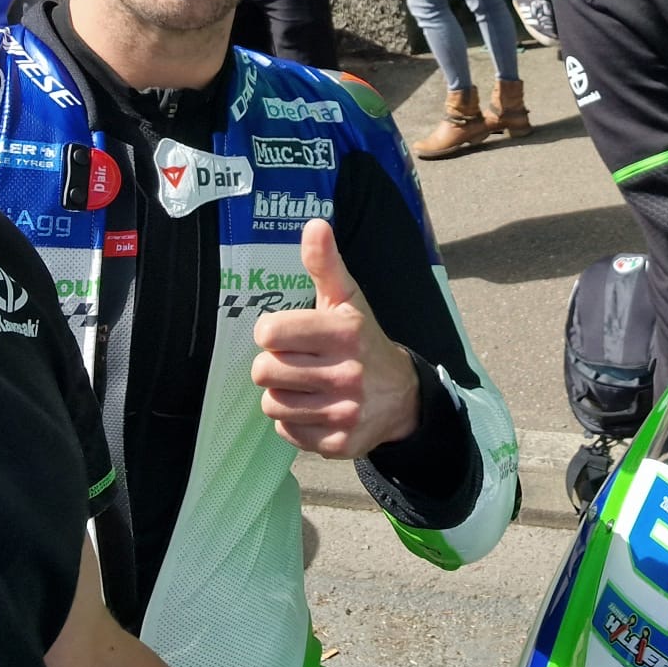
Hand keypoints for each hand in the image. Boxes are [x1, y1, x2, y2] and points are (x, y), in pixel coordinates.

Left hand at [251, 219, 419, 458]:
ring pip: (272, 404)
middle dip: (273, 365)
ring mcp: (344, 412)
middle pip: (265, 372)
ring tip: (304, 385)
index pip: (271, 332)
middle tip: (293, 361)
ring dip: (282, 394)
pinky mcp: (338, 444)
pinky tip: (315, 408)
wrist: (402, 396)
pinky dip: (294, 422)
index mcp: (345, 332)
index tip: (285, 333)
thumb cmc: (362, 339)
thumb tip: (314, 223)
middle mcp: (347, 373)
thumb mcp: (347, 299)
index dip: (272, 331)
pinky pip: (286, 432)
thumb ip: (325, 264)